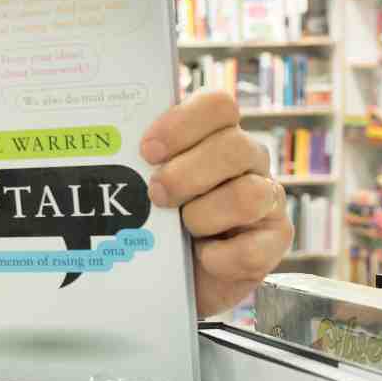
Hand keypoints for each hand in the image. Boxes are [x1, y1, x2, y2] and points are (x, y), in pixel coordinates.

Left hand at [141, 90, 291, 316]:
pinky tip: (202, 257)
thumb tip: (106, 152)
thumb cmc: (159, 219)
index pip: (217, 106)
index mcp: (217, 134)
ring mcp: (267, 199)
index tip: (148, 151)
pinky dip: (221, 257)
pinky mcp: (276, 240)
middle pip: (234, 146)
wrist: (175, 274)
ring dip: (204, 215)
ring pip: (248, 196)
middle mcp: (248, 160)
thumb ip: (136, 164)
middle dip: (186, 174)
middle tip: (156, 194)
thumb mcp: (145, 185)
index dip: (182, 124)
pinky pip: (254, 248)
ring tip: (182, 230)